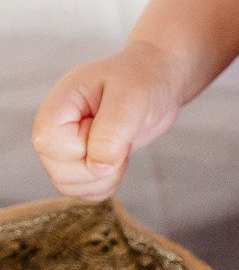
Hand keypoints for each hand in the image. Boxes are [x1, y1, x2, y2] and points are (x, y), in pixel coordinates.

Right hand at [32, 42, 181, 200]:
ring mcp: (68, 145)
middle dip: (97, 167)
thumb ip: (110, 133)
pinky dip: (105, 184)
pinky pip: (84, 191)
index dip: (81, 146)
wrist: (159, 79)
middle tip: (122, 140)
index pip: (47, 141)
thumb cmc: (144, 79)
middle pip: (57, 170)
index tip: (110, 126)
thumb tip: (97, 169)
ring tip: (121, 147)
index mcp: (60, 102)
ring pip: (68, 185)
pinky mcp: (83, 160)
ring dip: (103, 178)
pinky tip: (119, 160)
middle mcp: (57, 126)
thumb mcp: (131, 98)